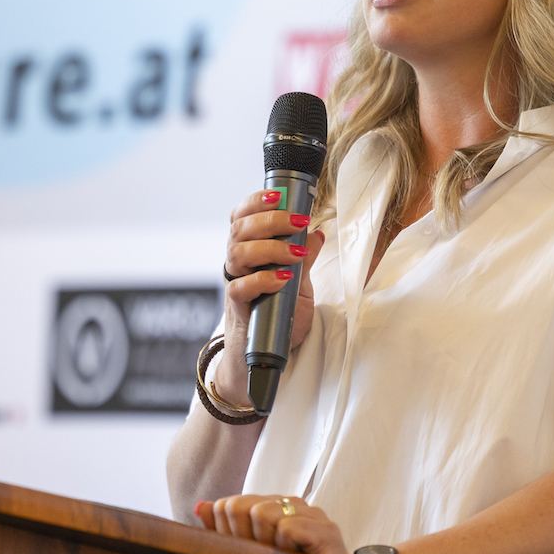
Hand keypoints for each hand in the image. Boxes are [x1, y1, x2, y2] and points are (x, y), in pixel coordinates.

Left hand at [195, 495, 386, 553]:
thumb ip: (231, 534)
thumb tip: (201, 506)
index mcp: (273, 508)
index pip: (228, 504)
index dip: (227, 533)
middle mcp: (290, 504)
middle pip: (240, 505)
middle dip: (242, 537)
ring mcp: (309, 514)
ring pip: (261, 512)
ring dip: (265, 544)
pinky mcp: (324, 530)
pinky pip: (288, 528)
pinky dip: (286, 548)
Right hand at [215, 191, 326, 406]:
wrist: (262, 358)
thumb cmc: (276, 319)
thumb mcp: (299, 286)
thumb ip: (304, 259)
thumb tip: (318, 232)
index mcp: (250, 251)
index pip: (242, 217)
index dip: (255, 202)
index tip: (278, 195)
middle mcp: (238, 264)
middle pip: (240, 229)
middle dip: (271, 220)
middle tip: (298, 222)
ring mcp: (235, 284)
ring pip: (238, 253)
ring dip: (270, 247)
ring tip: (296, 254)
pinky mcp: (237, 308)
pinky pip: (240, 287)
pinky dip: (263, 279)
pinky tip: (282, 279)